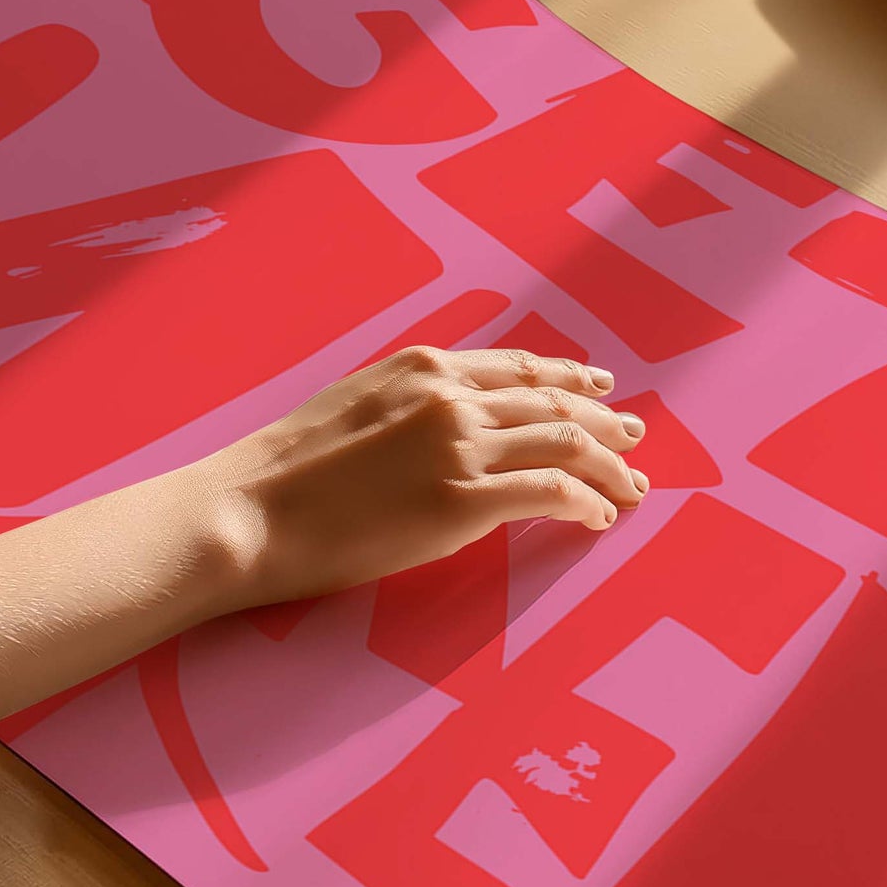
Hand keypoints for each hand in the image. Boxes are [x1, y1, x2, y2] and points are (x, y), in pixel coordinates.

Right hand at [202, 346, 649, 608]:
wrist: (249, 511)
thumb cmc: (282, 472)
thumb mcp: (351, 407)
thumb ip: (408, 406)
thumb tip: (447, 426)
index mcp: (423, 367)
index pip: (519, 367)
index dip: (568, 379)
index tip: (600, 390)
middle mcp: (450, 397)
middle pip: (555, 402)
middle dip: (606, 421)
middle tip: (638, 438)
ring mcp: (460, 447)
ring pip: (567, 444)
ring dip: (611, 468)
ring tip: (632, 488)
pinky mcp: (463, 502)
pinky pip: (553, 495)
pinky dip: (588, 503)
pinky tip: (598, 518)